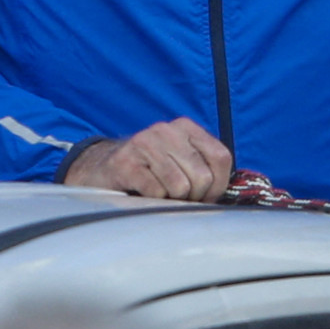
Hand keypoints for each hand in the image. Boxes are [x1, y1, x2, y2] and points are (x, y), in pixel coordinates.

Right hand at [62, 117, 231, 200]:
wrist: (101, 170)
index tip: (205, 195)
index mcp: (186, 127)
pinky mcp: (125, 163)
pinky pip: (156, 192)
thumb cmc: (151, 172)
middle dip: (193, 197)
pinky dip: (152, 201)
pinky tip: (142, 192)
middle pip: (202, 177)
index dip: (218, 185)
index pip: (221, 157)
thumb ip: (207, 171)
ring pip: (180, 187)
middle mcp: (167, 130)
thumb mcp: (181, 162)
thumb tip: (229, 196)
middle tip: (177, 197)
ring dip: (171, 200)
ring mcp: (144, 143)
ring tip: (158, 193)